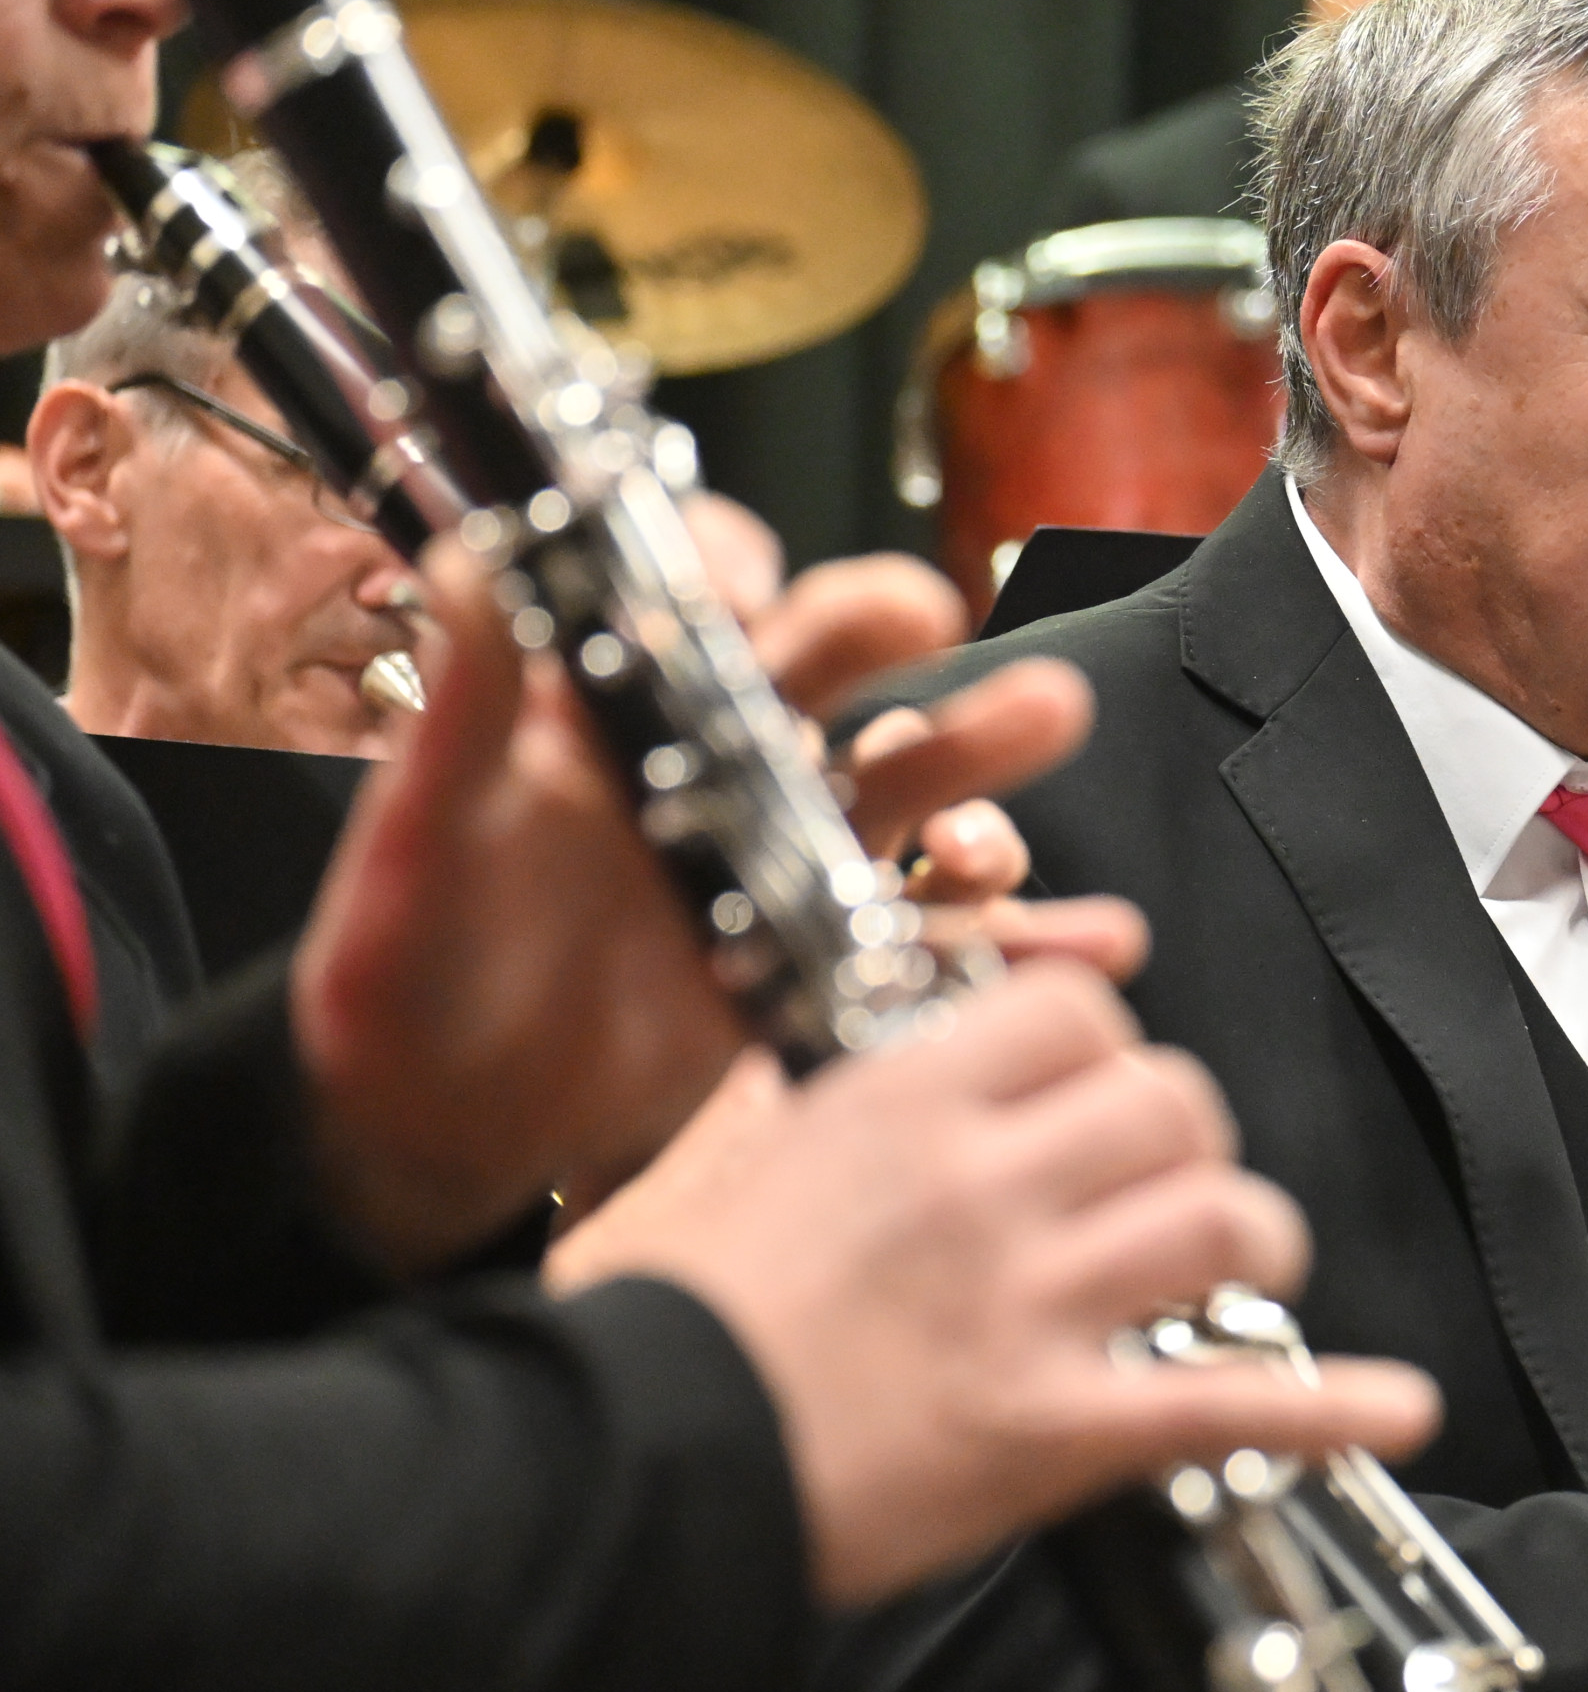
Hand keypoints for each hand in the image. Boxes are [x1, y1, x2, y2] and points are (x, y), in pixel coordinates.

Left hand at [292, 534, 1109, 1274]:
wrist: (431, 1132)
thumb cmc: (398, 976)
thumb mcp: (419, 838)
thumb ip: (459, 710)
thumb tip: (463, 559)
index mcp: (610, 712)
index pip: (691, 593)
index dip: (737, 570)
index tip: (759, 588)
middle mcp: (708, 764)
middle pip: (827, 667)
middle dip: (890, 628)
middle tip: (938, 618)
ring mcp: (773, 857)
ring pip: (902, 778)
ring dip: (980, 748)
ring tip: (1042, 725)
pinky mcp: (813, 953)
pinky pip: (930, 931)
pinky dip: (1016, 938)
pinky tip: (1086, 938)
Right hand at [548, 961, 1442, 1605]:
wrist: (620, 1467)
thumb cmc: (656, 1319)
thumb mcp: (718, 1156)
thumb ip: (817, 1088)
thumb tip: (882, 1042)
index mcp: (901, 1104)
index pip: (1078, 1012)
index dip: (1112, 1044)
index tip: (1104, 1083)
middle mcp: (981, 1185)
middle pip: (1172, 1104)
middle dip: (1192, 1140)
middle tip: (1173, 1181)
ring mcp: (1026, 1306)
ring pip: (1219, 1220)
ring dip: (1254, 1241)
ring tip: (1245, 1264)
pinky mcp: (1053, 1430)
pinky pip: (1229, 1401)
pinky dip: (1332, 1406)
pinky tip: (1393, 1404)